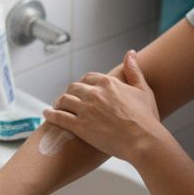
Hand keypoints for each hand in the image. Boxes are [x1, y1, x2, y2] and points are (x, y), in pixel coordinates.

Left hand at [42, 51, 162, 164]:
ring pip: (64, 100)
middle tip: (66, 99)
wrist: (144, 141)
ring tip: (55, 107)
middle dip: (69, 93)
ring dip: (58, 103)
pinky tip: (47, 114)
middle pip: (73, 88)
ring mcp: (85, 109)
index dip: (83, 83)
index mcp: (108, 83)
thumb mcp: (143, 90)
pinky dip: (50, 114)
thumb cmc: (146, 118)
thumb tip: (130, 53)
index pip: (89, 78)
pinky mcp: (79, 126)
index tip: (81, 89)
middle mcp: (94, 93)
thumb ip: (134, 70)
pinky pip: (59, 117)